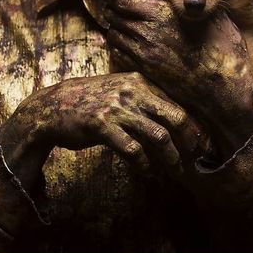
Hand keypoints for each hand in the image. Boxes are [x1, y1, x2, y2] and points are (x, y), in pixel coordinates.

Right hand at [0, 72, 205, 191]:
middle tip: (194, 157)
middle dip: (189, 140)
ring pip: (158, 135)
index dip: (192, 126)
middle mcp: (132, 91)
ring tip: (174, 169)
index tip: (200, 144)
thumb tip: (172, 120)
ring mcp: (117, 108)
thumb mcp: (119, 91)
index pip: (175, 104)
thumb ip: (143, 100)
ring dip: (170, 157)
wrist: (52, 106)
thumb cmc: (90, 101)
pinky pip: (132, 149)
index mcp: (139, 82)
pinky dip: (144, 163)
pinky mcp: (102, 125)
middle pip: (175, 117)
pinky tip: (146, 170)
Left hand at [82, 0, 252, 157]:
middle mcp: (148, 32)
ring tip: (117, 21)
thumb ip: (194, 5)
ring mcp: (144, 53)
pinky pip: (119, 54)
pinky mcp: (145, 71)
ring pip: (113, 34)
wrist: (222, 88)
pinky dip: (117, 45)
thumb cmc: (223, 49)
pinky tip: (123, 42)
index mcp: (162, 14)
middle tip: (104, 1)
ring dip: (113, 26)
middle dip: (109, 7)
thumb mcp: (214, 17)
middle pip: (113, 15)